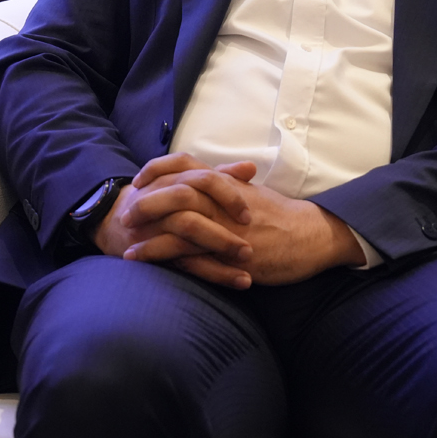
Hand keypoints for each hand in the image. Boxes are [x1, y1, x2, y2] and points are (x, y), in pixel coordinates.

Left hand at [101, 154, 365, 287]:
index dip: (157, 170)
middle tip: (125, 215)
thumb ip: (227, 184)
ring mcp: (225, 229)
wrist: (311, 235)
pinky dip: (170, 263)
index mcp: (226, 184)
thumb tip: (205, 179)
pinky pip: (195, 259)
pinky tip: (154, 271)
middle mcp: (222, 203)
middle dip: (146, 205)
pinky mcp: (231, 256)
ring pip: (180, 228)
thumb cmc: (282, 215)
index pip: (185, 166)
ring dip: (150, 239)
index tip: (138, 180)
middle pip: (175, 194)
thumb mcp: (252, 192)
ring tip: (127, 251)